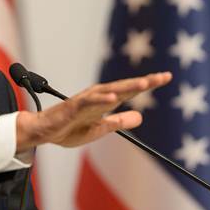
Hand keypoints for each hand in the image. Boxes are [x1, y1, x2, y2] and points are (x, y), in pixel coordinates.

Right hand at [15, 72, 171, 150]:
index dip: (148, 84)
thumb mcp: (100, 129)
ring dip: (127, 87)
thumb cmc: (69, 129)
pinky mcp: (74, 107)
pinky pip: (89, 102)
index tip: (166, 77)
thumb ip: (119, 122)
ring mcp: (86, 100)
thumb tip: (140, 117)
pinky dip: (101, 99)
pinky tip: (113, 98)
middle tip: (163, 77)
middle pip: (125, 87)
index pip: (130, 91)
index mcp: (105, 101)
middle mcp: (98, 96)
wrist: (44, 133)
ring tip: (144, 84)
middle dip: (144, 82)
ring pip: (110, 91)